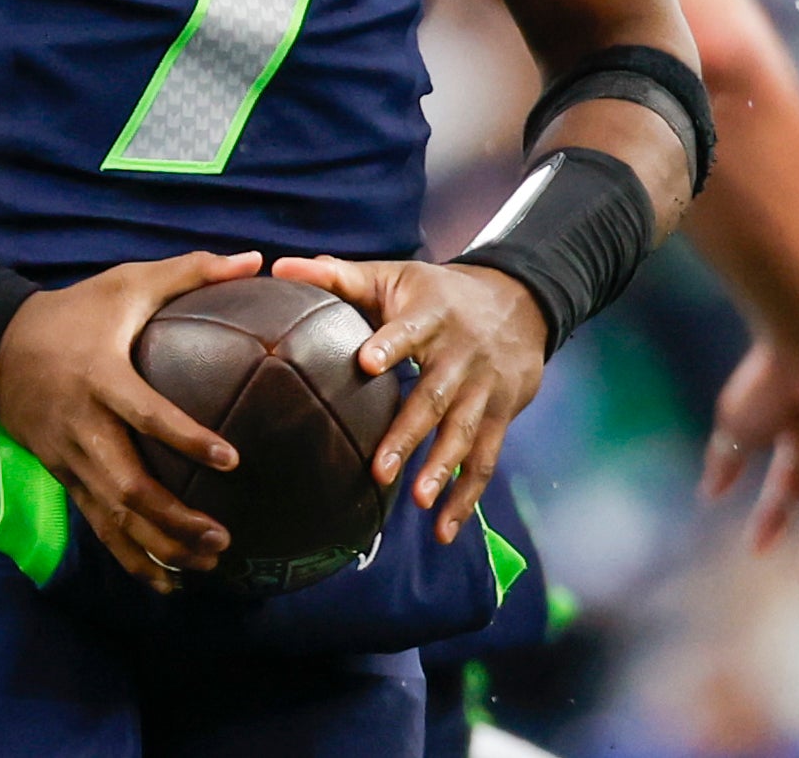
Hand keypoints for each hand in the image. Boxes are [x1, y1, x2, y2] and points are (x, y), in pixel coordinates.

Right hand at [0, 249, 260, 590]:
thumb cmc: (75, 310)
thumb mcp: (127, 281)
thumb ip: (192, 271)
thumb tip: (255, 259)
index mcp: (102, 378)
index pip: (146, 414)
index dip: (187, 438)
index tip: (231, 459)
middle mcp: (84, 427)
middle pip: (127, 484)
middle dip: (174, 518)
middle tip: (221, 536)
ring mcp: (70, 458)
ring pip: (112, 516)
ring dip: (158, 546)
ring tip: (206, 564)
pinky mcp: (64, 476)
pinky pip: (98, 525)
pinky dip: (131, 557)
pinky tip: (166, 583)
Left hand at [271, 254, 544, 544]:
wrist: (520, 300)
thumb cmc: (438, 293)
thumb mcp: (394, 276)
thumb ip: (338, 276)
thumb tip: (278, 266)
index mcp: (431, 316)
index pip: (410, 330)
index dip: (391, 345)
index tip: (366, 362)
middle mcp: (461, 355)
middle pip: (434, 396)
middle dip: (408, 433)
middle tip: (378, 468)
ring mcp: (483, 390)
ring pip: (464, 433)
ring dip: (443, 469)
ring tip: (419, 500)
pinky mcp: (501, 415)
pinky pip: (485, 460)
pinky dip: (467, 498)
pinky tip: (444, 531)